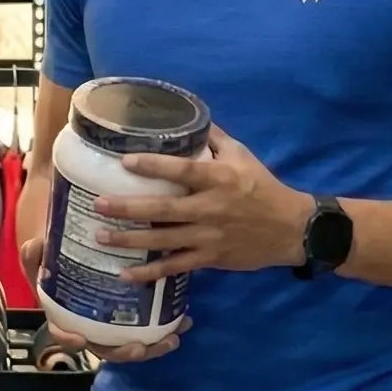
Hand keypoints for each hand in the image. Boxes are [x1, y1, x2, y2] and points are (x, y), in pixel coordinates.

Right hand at [21, 220, 182, 362]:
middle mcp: (89, 328)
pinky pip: (150, 331)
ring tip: (173, 338)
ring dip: (153, 347)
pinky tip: (184, 321)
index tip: (80, 340)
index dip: (69, 340)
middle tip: (139, 348)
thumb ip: (35, 254)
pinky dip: (167, 330)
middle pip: (106, 349)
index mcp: (64, 316)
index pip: (62, 334)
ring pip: (132, 346)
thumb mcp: (40, 255)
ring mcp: (113, 328)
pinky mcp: (133, 320)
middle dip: (124, 353)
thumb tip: (36, 246)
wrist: (76, 254)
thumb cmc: (57, 259)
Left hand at [94, 126, 314, 283]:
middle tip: (99, 204)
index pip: (182, 171)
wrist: (292, 228)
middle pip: (164, 209)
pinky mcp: (210, 259)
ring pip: (164, 240)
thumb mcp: (242, 156)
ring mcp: (209, 237)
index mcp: (219, 179)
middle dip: (129, 208)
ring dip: (130, 240)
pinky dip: (150, 273)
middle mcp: (211, 208)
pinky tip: (124, 274)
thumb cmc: (263, 187)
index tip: (125, 162)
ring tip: (100, 236)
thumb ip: (214, 138)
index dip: (153, 166)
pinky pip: (175, 267)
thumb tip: (186, 117)